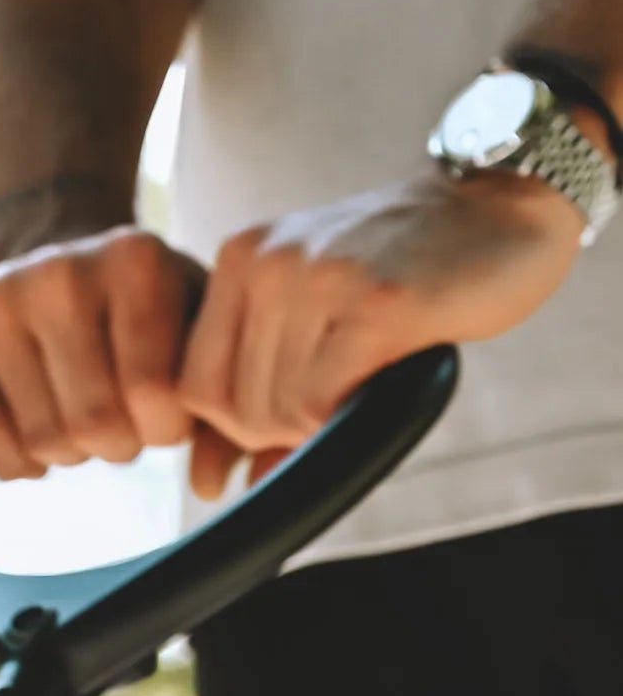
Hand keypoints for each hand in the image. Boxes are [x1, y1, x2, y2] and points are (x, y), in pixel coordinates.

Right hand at [0, 224, 219, 478]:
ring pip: (42, 440)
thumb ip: (221, 400)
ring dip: (68, 453)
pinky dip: (17, 464)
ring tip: (76, 419)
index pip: (154, 394)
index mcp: (134, 259)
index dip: (164, 428)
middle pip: (93, 424)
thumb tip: (212, 481)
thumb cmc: (136, 308)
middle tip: (116, 424)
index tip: (161, 413)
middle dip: (115, 444)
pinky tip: (31, 440)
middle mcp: (61, 270)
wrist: (48, 247)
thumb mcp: (194, 326)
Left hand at [177, 170, 581, 495]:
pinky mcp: (376, 302)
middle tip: (344, 386)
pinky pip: (320, 402)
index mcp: (239, 260)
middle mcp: (268, 261)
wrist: (503, 206)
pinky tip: (385, 369)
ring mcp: (319, 276)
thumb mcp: (309, 316)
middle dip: (282, 428)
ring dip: (320, 419)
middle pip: (232, 408)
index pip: (192, 388)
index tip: (292, 405)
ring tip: (368, 368)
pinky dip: (348, 411)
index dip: (237, 423)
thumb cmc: (402, 274)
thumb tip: (212, 490)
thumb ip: (252, 391)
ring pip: (274, 411)